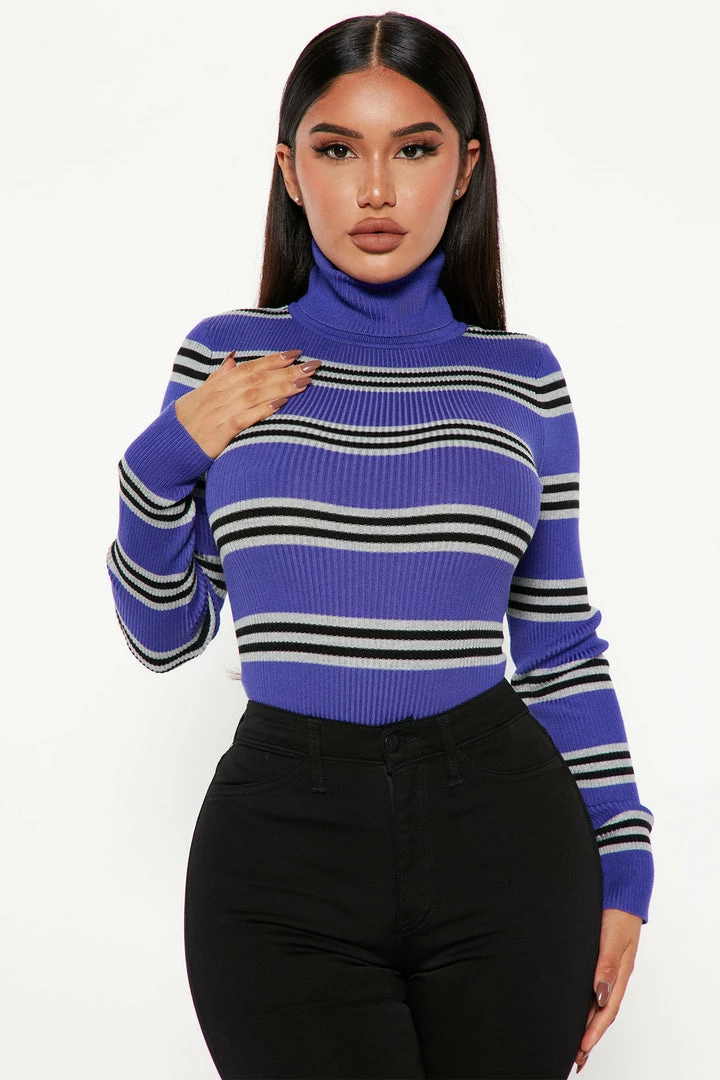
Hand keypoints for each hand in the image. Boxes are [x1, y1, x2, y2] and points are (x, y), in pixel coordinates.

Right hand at [175, 348, 320, 457]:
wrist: (167, 448)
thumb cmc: (186, 423)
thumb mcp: (200, 395)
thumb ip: (219, 377)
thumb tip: (233, 358)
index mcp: (217, 385)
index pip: (249, 367)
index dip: (272, 359)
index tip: (295, 353)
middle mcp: (219, 395)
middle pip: (257, 378)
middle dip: (285, 371)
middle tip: (311, 365)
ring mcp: (219, 412)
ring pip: (254, 394)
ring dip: (281, 387)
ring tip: (304, 382)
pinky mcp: (219, 432)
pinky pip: (244, 418)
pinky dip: (262, 410)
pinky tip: (280, 404)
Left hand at [575, 908, 642, 1072]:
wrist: (620, 892)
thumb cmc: (619, 913)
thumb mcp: (613, 938)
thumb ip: (606, 964)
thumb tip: (600, 993)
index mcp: (619, 974)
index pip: (606, 1010)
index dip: (594, 1031)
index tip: (582, 1048)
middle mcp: (612, 975)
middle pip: (601, 1012)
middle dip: (589, 1035)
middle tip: (576, 1057)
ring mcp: (605, 968)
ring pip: (596, 1003)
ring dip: (586, 1023)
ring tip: (575, 1043)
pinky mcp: (597, 959)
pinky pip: (590, 988)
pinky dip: (584, 1005)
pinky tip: (575, 1010)